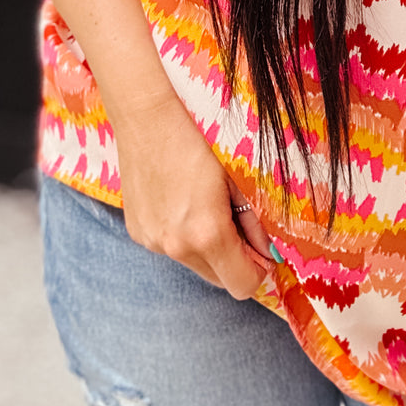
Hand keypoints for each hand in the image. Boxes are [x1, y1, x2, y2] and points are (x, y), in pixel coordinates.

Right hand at [114, 87, 269, 298]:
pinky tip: (182, 202)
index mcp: (206, 234)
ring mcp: (153, 242)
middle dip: (234, 261)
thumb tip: (268, 252)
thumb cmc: (198, 141)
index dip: (257, 271)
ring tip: (207, 207)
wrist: (147, 120)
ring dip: (207, 248)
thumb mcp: (236, 180)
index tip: (262, 252)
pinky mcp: (137, 233)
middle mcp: (176, 246)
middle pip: (218, 280)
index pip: (242, 285)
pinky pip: (170, 248)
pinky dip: (182, 236)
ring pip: (193, 264)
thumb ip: (254, 222)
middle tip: (239, 225)